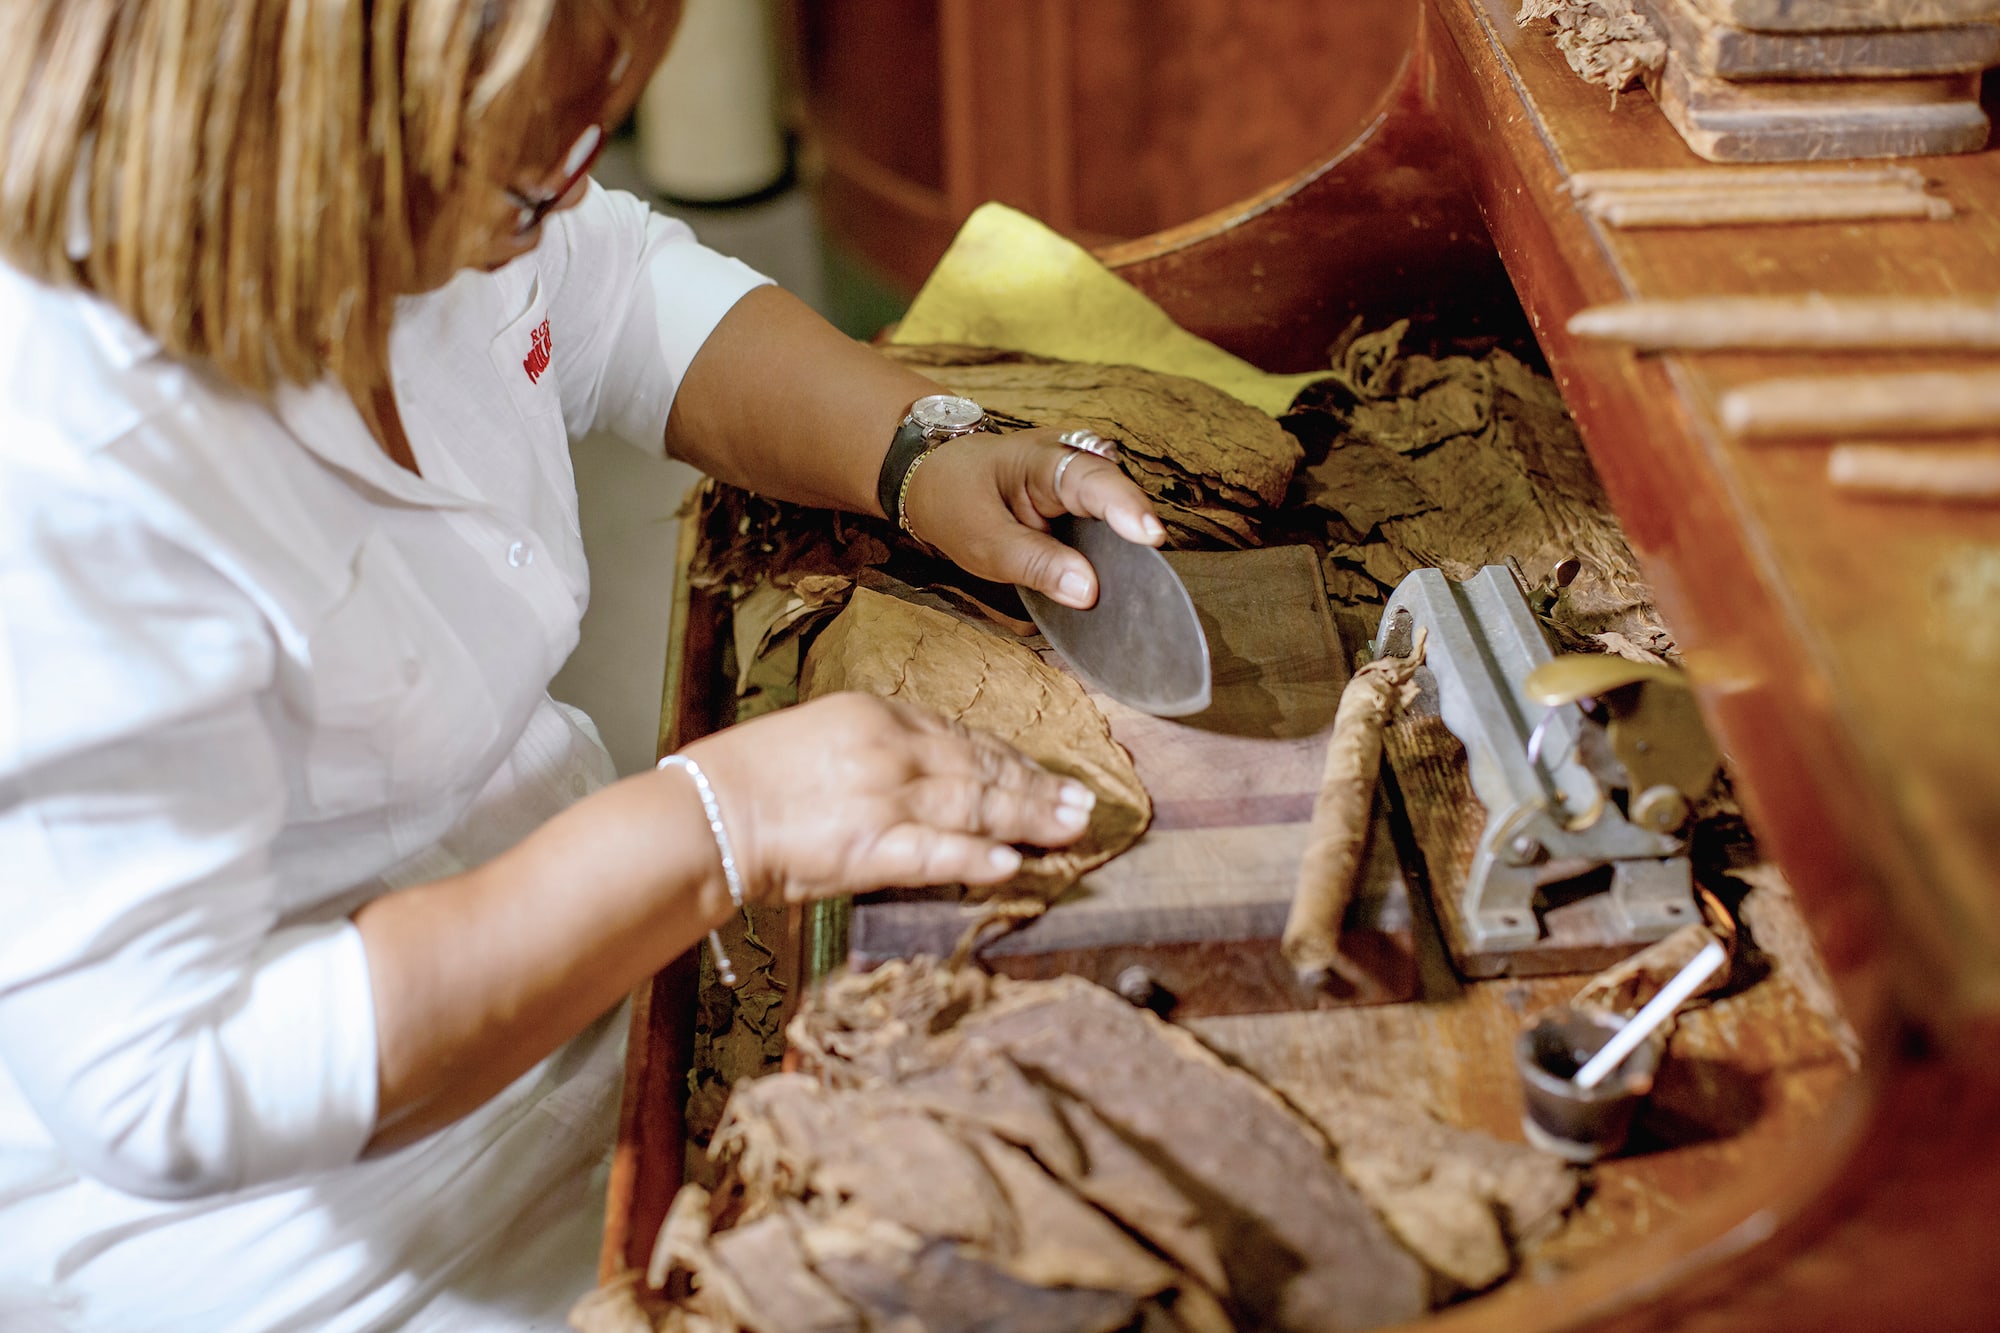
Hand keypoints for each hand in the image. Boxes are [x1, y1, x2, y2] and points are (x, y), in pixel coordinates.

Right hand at [681, 692, 1094, 904]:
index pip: (962, 737)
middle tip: (1082, 801)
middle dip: (1037, 787)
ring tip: (1071, 828)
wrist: (707, 813)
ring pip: (974, 806)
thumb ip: (880, 750)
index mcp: (878, 715)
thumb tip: (929, 772)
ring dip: (1029, 817)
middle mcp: (890, 750)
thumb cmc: (753, 778)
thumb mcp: (824, 738)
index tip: (1043, 773)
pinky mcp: (869, 847)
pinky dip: (978, 856)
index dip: (1010, 759)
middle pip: (981, 768)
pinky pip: (937, 852)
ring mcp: (883, 798)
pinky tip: (1014, 863)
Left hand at [902, 427, 1166, 608]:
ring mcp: (1082, 479)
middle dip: (1137, 532)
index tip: (1150, 538)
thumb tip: (1090, 592)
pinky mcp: (1084, 503)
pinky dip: (1114, 551)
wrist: (938, 480)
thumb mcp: (984, 542)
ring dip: (1128, 547)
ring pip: (1118, 511)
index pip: (1094, 480)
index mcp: (1044, 459)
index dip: (1125, 508)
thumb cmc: (957, 502)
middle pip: (1119, 494)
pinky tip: (1120, 583)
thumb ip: (1036, 564)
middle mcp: (1074, 461)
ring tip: (1143, 588)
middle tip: (1155, 581)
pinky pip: (1108, 525)